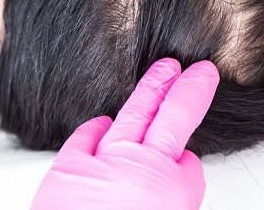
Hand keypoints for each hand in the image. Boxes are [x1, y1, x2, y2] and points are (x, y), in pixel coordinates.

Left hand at [30, 58, 218, 209]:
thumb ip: (178, 195)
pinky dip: (99, 128)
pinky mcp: (67, 171)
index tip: (196, 123)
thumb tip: (178, 174)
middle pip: (168, 114)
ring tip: (161, 73)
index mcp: (170, 192)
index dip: (194, 141)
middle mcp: (139, 168)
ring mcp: (101, 164)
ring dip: (149, 91)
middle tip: (195, 69)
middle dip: (183, 87)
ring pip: (131, 115)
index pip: (192, 157)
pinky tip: (106, 123)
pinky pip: (87, 137)